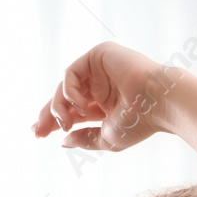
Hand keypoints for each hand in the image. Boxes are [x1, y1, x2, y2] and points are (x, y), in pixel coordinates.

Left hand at [32, 42, 175, 151]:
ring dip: (59, 107)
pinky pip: (71, 73)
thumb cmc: (140, 123)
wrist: (158, 103)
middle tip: (38, 131)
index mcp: (104, 105)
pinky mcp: (99, 55)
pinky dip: (69, 91)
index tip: (38, 134)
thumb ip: (85, 139)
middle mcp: (100, 86)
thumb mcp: (107, 138)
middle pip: (64, 98)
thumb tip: (63, 141)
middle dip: (49, 115)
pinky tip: (80, 106)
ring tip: (65, 122)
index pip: (73, 112)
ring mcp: (99, 70)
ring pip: (65, 87)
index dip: (54, 121)